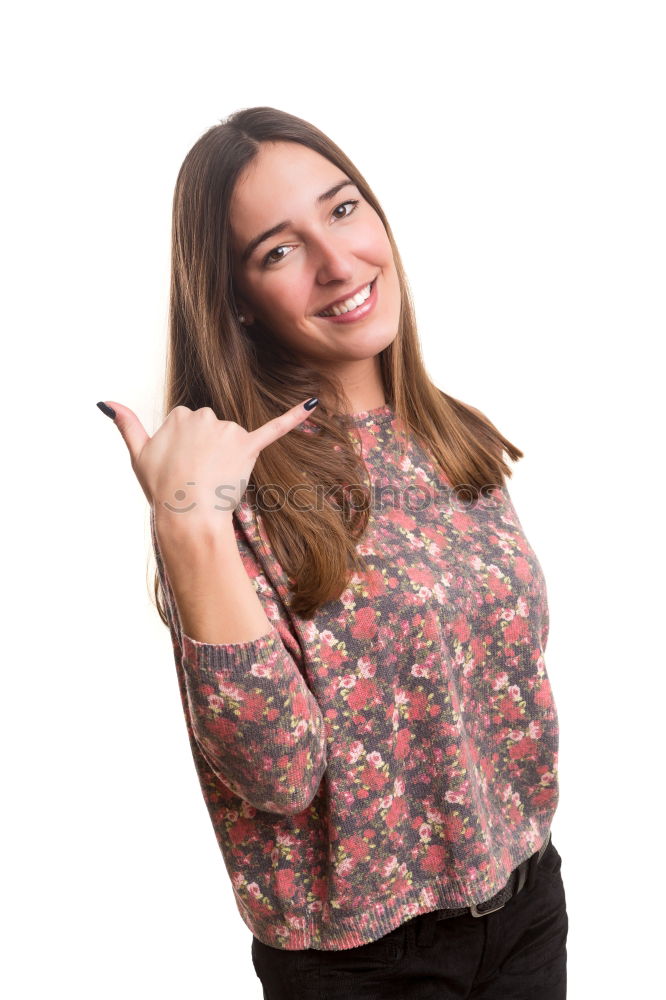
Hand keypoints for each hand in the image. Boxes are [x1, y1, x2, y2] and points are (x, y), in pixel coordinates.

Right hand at [99, 398, 318, 526]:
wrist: (187, 515)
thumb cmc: (161, 488)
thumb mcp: (138, 454)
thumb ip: (126, 424)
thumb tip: (105, 402)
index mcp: (181, 413)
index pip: (188, 424)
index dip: (185, 450)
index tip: (179, 467)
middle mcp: (205, 415)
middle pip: (212, 429)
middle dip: (207, 452)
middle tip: (196, 477)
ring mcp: (228, 430)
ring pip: (233, 439)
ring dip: (227, 459)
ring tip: (214, 480)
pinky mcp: (249, 446)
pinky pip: (275, 428)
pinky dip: (295, 417)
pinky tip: (313, 404)